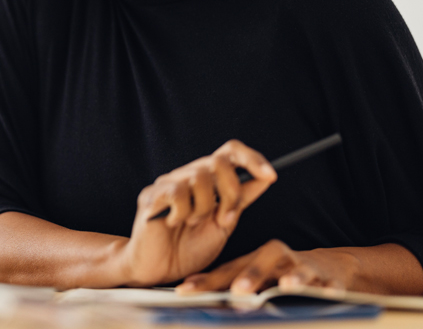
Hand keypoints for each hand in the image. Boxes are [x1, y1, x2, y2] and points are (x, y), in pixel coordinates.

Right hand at [119, 139, 276, 285]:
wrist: (159, 270)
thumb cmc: (188, 249)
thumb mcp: (223, 225)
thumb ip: (240, 201)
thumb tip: (265, 179)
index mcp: (206, 180)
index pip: (230, 152)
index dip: (252, 159)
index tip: (270, 176)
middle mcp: (187, 175)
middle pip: (219, 161)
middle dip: (231, 192)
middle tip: (224, 219)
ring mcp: (168, 182)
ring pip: (200, 177)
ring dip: (204, 207)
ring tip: (192, 223)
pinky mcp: (152, 194)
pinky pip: (178, 192)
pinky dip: (183, 212)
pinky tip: (174, 223)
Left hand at [176, 240, 357, 293]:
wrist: (328, 266)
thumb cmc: (279, 273)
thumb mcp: (252, 274)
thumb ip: (224, 282)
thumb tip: (188, 288)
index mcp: (254, 259)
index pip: (227, 271)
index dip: (207, 281)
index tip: (184, 291)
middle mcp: (277, 259)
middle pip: (262, 263)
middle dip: (250, 276)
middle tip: (238, 290)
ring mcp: (303, 268)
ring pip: (297, 271)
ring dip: (293, 278)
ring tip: (286, 286)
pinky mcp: (328, 278)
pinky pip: (330, 283)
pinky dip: (330, 288)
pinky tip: (331, 293)